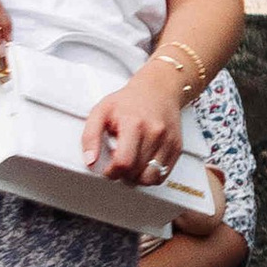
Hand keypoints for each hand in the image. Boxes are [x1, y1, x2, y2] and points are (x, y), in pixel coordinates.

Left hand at [84, 65, 183, 184]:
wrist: (159, 89)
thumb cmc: (129, 101)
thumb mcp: (101, 111)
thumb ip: (90, 136)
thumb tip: (91, 161)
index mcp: (133, 123)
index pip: (124, 162)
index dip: (112, 172)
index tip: (107, 169)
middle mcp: (154, 132)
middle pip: (136, 172)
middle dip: (123, 174)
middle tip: (118, 163)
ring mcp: (168, 140)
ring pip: (151, 178)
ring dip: (137, 177)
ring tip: (131, 165)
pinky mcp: (177, 147)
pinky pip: (163, 174)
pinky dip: (151, 175)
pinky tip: (143, 162)